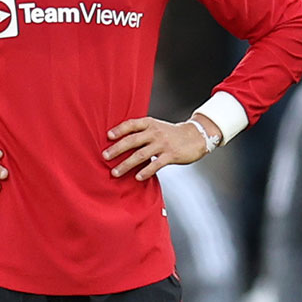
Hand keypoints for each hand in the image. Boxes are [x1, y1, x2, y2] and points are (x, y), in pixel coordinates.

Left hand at [102, 115, 217, 180]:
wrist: (196, 136)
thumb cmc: (171, 134)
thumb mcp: (156, 127)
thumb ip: (141, 132)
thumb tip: (119, 141)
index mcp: (150, 123)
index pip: (131, 124)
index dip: (119, 130)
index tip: (107, 136)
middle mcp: (155, 132)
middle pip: (132, 140)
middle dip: (117, 149)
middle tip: (104, 156)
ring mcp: (163, 144)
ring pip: (140, 155)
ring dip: (126, 164)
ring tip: (115, 172)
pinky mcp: (171, 155)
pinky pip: (155, 164)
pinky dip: (145, 171)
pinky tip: (137, 177)